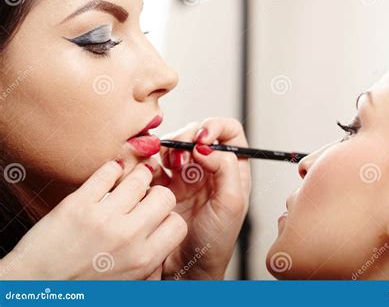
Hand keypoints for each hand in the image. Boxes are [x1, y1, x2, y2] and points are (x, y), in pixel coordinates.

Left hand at [0, 158, 186, 279]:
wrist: (34, 288)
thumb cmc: (80, 289)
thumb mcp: (127, 284)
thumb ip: (150, 263)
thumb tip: (162, 240)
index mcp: (143, 259)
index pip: (177, 224)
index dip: (168, 218)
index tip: (157, 216)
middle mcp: (127, 237)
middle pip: (164, 196)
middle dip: (157, 195)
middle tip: (146, 197)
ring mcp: (103, 218)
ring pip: (139, 179)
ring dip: (138, 176)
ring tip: (131, 180)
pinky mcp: (78, 203)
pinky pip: (108, 171)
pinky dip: (112, 169)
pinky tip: (111, 175)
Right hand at [153, 118, 250, 279]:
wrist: (187, 266)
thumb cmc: (215, 241)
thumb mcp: (231, 205)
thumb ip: (226, 169)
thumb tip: (207, 147)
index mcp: (232, 171)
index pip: (229, 133)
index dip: (215, 127)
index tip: (201, 138)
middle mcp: (210, 169)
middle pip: (198, 134)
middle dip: (186, 137)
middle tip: (179, 156)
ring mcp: (186, 176)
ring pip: (175, 146)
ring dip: (168, 149)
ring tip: (166, 167)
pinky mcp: (166, 186)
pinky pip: (156, 164)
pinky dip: (151, 162)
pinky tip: (153, 173)